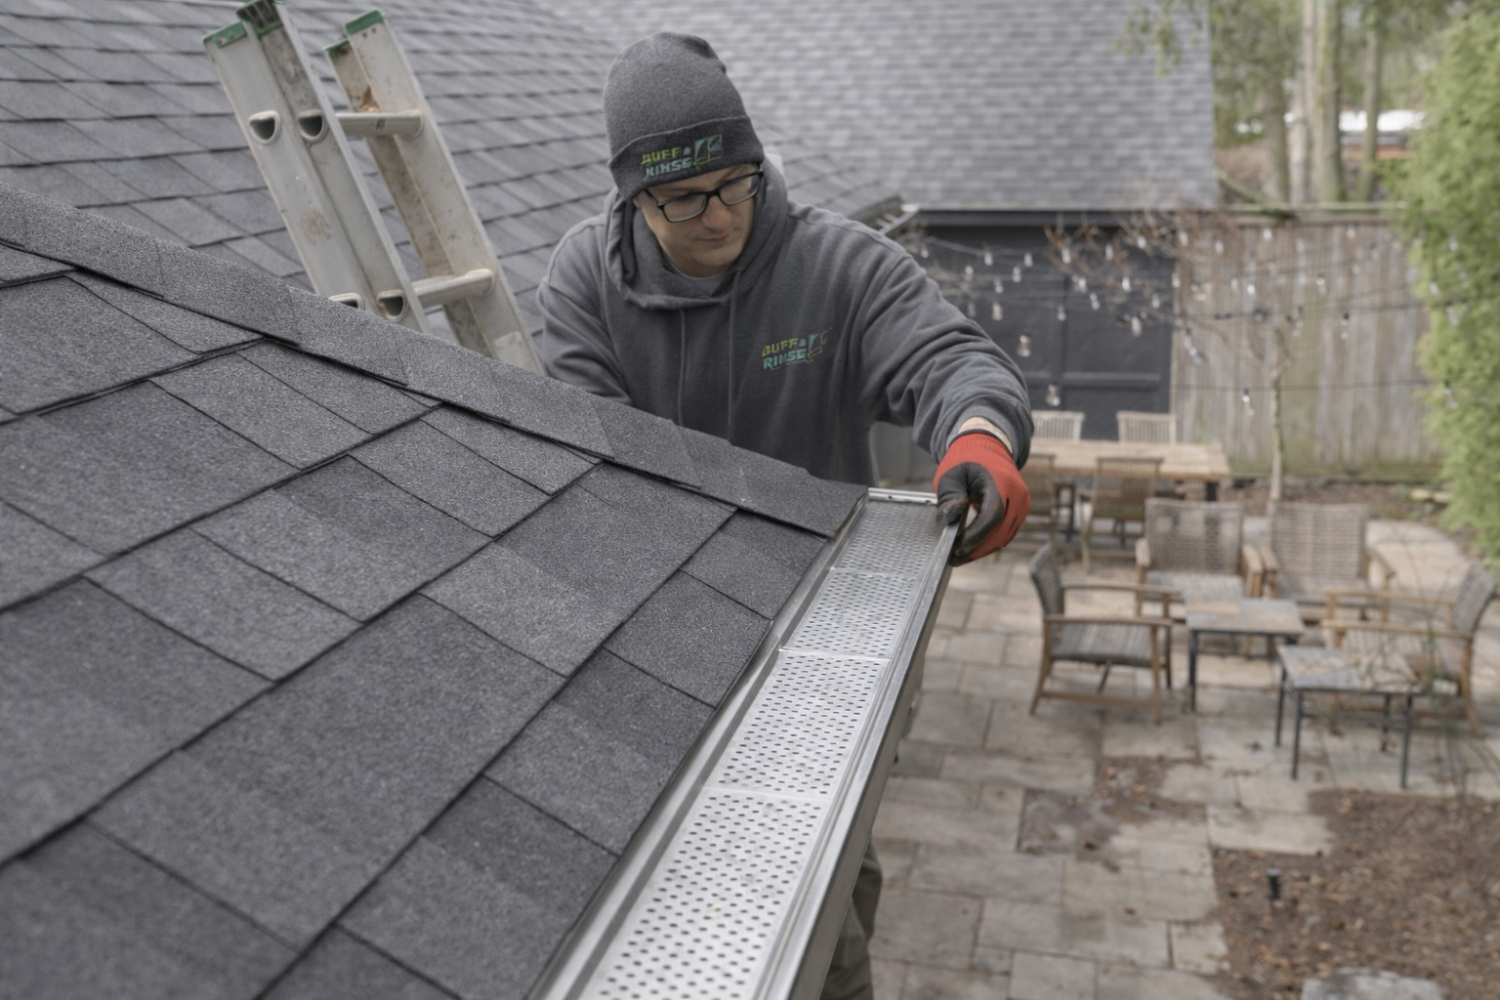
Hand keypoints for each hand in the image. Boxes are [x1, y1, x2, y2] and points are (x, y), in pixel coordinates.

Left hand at [932, 431, 1029, 563]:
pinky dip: (990, 543)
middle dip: (977, 548)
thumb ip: (950, 497)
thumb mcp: (951, 475)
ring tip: (960, 556)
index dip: (975, 536)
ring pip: (1004, 536)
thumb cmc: (966, 461)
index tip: (957, 549)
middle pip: (1000, 531)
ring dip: (983, 549)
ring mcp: (1023, 504)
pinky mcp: (1021, 512)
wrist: (988, 449)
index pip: (992, 516)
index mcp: (1001, 482)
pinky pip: (1007, 533)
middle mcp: (1018, 494)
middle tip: (954, 559)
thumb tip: (949, 519)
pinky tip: (973, 547)